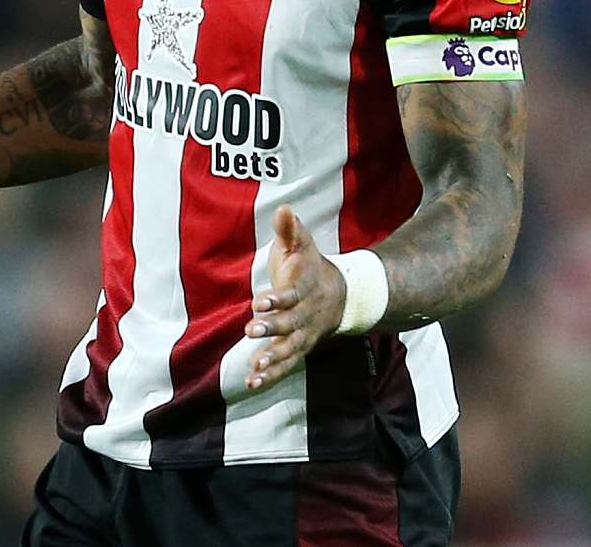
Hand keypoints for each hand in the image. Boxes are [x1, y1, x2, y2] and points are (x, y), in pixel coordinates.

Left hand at [243, 205, 347, 390]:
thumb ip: (290, 230)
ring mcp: (303, 334)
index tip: (259, 302)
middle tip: (251, 330)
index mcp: (304, 288)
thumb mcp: (302, 244)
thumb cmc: (310, 267)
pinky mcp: (298, 349)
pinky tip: (252, 383)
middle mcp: (304, 314)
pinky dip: (271, 375)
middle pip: (289, 324)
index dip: (276, 300)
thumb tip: (284, 208)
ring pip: (289, 349)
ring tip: (255, 366)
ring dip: (272, 357)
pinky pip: (286, 364)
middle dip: (271, 328)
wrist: (340, 296)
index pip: (290, 295)